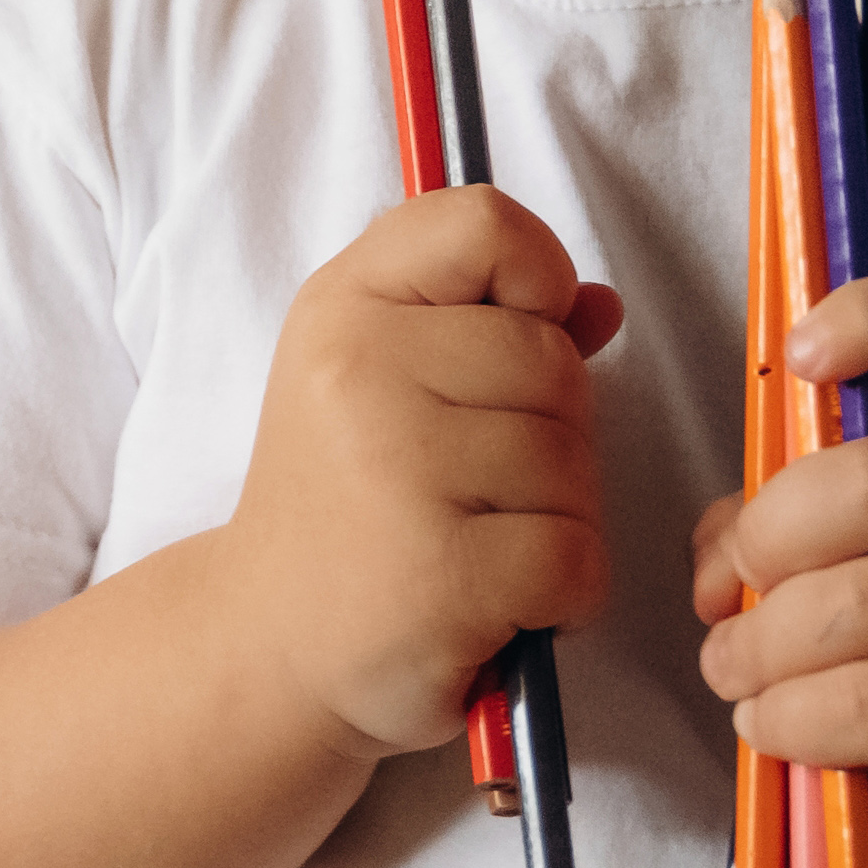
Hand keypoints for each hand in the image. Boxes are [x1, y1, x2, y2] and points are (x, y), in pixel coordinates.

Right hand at [211, 184, 623, 760]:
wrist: (266, 644)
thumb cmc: (343, 501)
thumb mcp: (380, 377)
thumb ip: (489, 323)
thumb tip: (601, 305)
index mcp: (345, 305)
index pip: (485, 224)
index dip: (536, 276)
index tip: (515, 333)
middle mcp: (361, 372)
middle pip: (553, 359)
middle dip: (551, 430)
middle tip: (475, 485)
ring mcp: (399, 472)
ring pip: (573, 463)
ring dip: (555, 518)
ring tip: (474, 542)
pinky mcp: (444, 575)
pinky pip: (577, 556)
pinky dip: (561, 594)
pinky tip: (495, 603)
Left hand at [691, 277, 867, 867]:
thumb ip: (802, 514)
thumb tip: (717, 553)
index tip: (801, 354)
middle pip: (866, 484)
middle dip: (765, 539)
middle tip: (734, 584)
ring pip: (841, 609)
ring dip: (753, 647)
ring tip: (737, 668)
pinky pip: (851, 705)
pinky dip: (782, 716)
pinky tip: (776, 720)